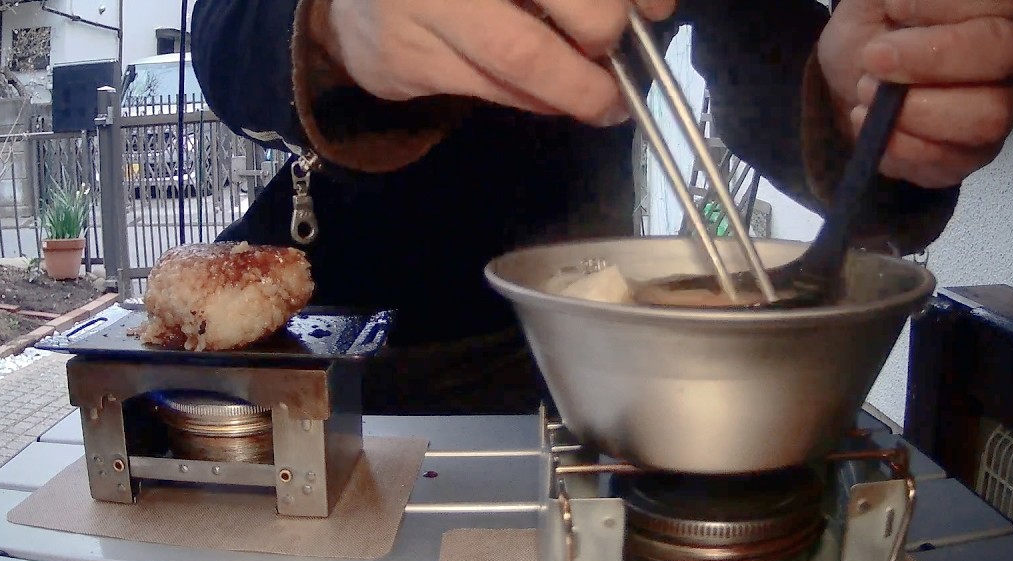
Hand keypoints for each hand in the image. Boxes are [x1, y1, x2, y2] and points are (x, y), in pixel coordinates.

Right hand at [315, 0, 674, 125]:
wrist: (357, 4)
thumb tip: (654, 9)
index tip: (655, 11)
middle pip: (562, 5)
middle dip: (601, 33)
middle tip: (614, 51)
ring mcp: (420, 7)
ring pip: (522, 59)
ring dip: (577, 88)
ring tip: (602, 98)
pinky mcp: (405, 57)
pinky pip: (493, 90)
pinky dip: (536, 100)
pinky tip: (550, 96)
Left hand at [817, 0, 1012, 188]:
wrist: (847, 87)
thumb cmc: (870, 33)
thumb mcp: (872, 1)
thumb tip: (907, 2)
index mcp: (987, 10)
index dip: (946, 5)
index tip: (895, 9)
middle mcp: (1003, 58)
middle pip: (1003, 53)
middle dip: (929, 59)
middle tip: (874, 59)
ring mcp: (994, 109)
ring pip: (986, 116)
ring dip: (913, 111)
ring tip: (867, 96)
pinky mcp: (969, 156)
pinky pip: (950, 161)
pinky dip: (898, 147)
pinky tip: (873, 127)